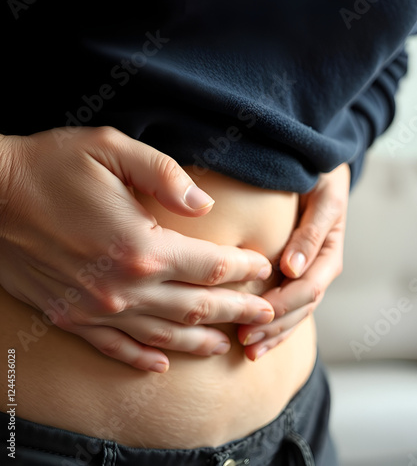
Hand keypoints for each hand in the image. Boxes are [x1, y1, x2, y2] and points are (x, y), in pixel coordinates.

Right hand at [0, 127, 273, 371]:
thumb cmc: (51, 166)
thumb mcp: (113, 151)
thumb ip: (166, 177)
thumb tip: (206, 203)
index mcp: (142, 247)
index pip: (212, 265)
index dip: (244, 269)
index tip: (263, 268)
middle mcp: (124, 287)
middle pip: (198, 306)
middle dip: (238, 311)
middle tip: (267, 315)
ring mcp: (96, 308)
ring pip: (164, 334)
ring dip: (201, 340)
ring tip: (228, 343)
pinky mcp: (71, 316)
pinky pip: (116, 348)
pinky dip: (143, 358)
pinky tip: (162, 365)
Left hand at [238, 163, 349, 359]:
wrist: (322, 171)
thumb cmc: (322, 180)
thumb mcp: (324, 200)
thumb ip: (311, 233)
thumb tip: (292, 270)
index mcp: (329, 255)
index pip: (307, 289)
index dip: (281, 307)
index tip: (254, 319)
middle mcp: (320, 269)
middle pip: (300, 308)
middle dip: (274, 327)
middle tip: (245, 342)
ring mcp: (309, 274)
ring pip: (296, 313)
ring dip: (274, 332)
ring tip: (250, 350)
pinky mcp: (297, 274)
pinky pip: (289, 304)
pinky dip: (276, 323)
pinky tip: (259, 338)